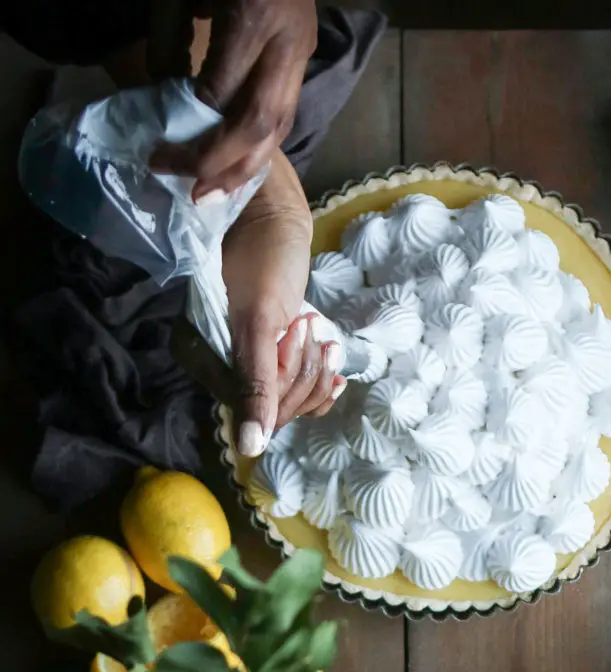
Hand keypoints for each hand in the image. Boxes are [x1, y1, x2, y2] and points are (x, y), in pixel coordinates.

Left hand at [153, 0, 316, 199]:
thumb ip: (173, 38)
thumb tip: (171, 97)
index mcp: (255, 16)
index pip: (224, 93)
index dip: (197, 128)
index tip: (165, 150)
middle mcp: (287, 42)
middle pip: (261, 123)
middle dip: (224, 164)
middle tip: (192, 191)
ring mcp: (301, 51)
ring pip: (281, 126)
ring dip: (247, 166)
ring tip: (214, 192)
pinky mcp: (304, 55)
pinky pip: (285, 114)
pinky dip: (260, 146)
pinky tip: (237, 165)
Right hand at [224, 150, 344, 456]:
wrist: (271, 216)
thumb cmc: (263, 258)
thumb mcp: (260, 323)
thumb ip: (255, 385)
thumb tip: (250, 450)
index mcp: (208, 365)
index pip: (262, 412)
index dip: (292, 381)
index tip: (298, 328)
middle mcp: (223, 370)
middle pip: (281, 409)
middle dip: (305, 372)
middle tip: (307, 324)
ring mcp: (248, 362)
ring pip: (294, 400)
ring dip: (315, 371)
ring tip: (316, 330)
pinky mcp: (271, 352)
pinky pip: (298, 388)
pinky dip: (321, 380)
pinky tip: (335, 369)